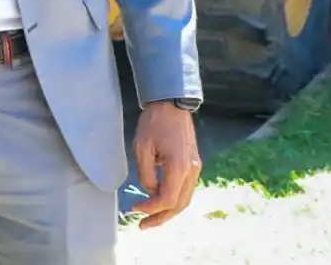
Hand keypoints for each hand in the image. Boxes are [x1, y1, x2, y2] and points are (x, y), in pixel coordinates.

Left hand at [130, 101, 200, 228]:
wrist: (172, 105)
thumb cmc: (154, 123)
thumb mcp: (142, 147)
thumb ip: (146, 174)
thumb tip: (149, 191)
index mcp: (179, 167)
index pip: (167, 199)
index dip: (151, 208)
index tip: (134, 208)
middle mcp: (192, 171)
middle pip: (179, 205)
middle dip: (161, 217)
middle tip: (142, 225)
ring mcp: (195, 168)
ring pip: (184, 199)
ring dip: (168, 211)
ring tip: (150, 218)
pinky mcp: (193, 165)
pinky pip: (185, 189)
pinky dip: (173, 200)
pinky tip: (159, 202)